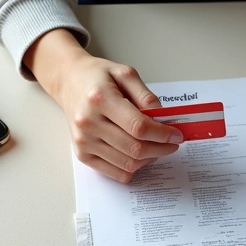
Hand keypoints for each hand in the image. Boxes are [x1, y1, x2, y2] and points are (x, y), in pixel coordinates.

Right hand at [27, 29, 183, 181]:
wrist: (69, 82)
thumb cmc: (97, 77)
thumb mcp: (125, 73)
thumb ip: (146, 96)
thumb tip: (163, 119)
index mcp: (100, 99)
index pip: (139, 126)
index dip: (163, 134)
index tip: (177, 134)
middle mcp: (89, 123)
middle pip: (135, 148)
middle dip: (161, 149)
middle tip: (172, 143)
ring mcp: (84, 141)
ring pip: (127, 164)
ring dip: (149, 159)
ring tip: (157, 147)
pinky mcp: (82, 154)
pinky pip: (115, 173)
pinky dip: (133, 169)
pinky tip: (140, 156)